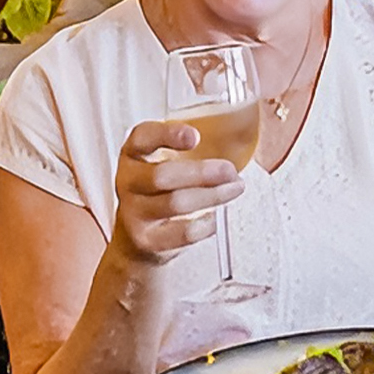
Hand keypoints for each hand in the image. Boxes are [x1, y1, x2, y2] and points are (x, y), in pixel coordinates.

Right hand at [112, 120, 244, 262]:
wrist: (139, 237)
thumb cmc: (165, 189)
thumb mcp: (171, 162)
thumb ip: (197, 148)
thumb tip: (245, 135)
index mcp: (134, 154)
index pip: (143, 136)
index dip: (167, 135)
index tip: (195, 137)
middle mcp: (128, 181)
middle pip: (162, 175)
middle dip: (203, 173)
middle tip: (231, 171)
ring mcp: (133, 212)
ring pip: (175, 203)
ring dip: (213, 195)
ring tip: (235, 189)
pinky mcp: (146, 239)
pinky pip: (183, 232)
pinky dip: (207, 224)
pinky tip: (218, 217)